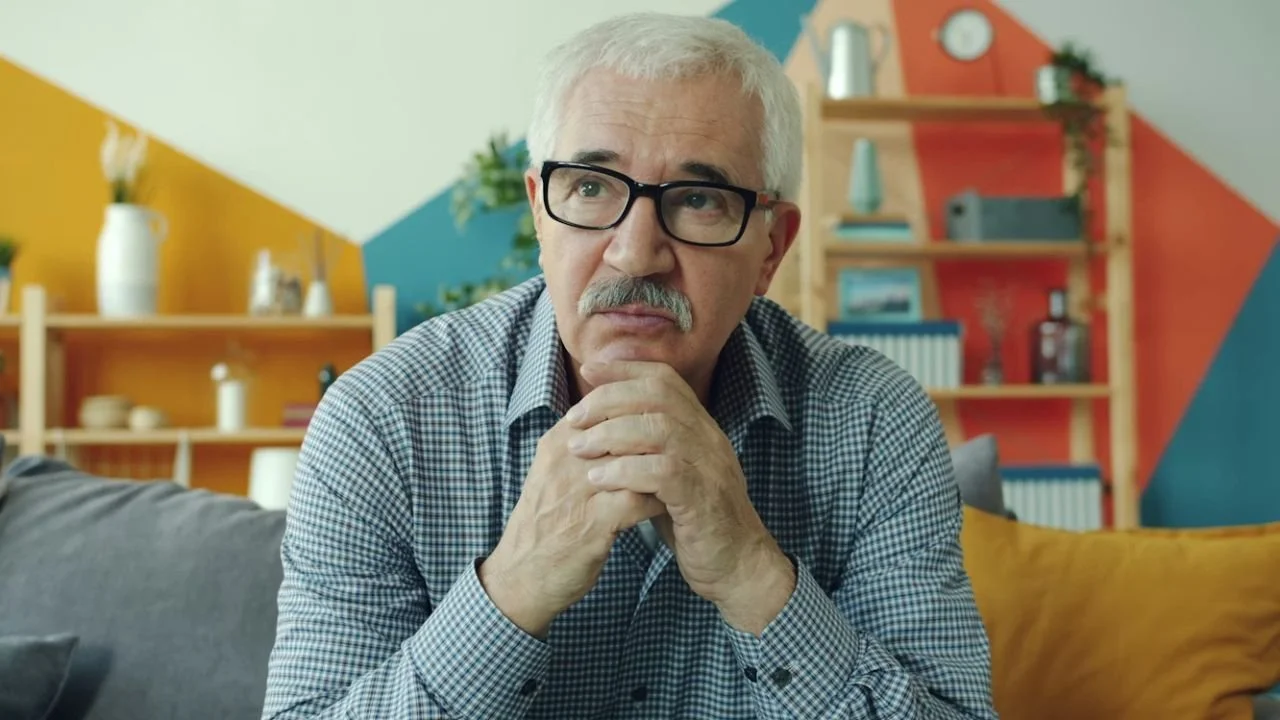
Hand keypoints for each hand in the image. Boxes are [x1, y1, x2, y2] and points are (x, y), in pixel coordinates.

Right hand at [480, 411, 666, 637]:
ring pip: (635, 457)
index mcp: (559, 442)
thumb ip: (584, 446)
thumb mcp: (556, 474)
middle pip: (624, 424)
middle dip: (660, 434)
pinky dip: (659, 499)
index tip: (670, 422)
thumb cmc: (547, 524)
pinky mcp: (591, 523)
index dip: (644, 410)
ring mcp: (577, 490)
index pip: (608, 404)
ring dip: (663, 464)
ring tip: (683, 473)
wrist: (520, 577)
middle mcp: (565, 459)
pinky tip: (672, 505)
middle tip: (686, 446)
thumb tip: (622, 422)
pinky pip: (638, 499)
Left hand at [566, 361, 795, 633]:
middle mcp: (708, 438)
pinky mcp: (703, 498)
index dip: (625, 368)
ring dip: (611, 434)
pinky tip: (599, 479)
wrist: (736, 565)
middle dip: (610, 399)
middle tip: (574, 418)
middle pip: (659, 394)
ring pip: (660, 428)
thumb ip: (645, 448)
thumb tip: (601, 424)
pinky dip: (625, 471)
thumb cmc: (693, 520)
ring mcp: (710, 466)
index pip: (664, 378)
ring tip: (578, 449)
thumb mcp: (668, 475)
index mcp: (700, 427)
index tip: (588, 369)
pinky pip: (662, 472)